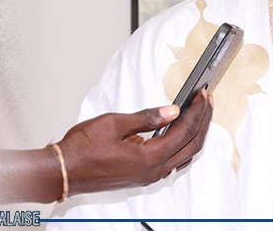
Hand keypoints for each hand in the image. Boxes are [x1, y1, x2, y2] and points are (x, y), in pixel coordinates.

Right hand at [59, 90, 213, 196]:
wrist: (65, 171)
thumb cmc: (83, 150)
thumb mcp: (115, 123)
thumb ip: (147, 117)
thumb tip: (172, 110)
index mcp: (150, 157)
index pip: (185, 130)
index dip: (197, 111)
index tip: (202, 95)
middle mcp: (154, 170)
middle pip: (192, 145)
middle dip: (203, 121)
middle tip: (207, 102)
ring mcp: (150, 176)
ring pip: (185, 156)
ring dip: (195, 134)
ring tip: (199, 114)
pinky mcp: (143, 176)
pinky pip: (173, 162)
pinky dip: (183, 146)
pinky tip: (181, 133)